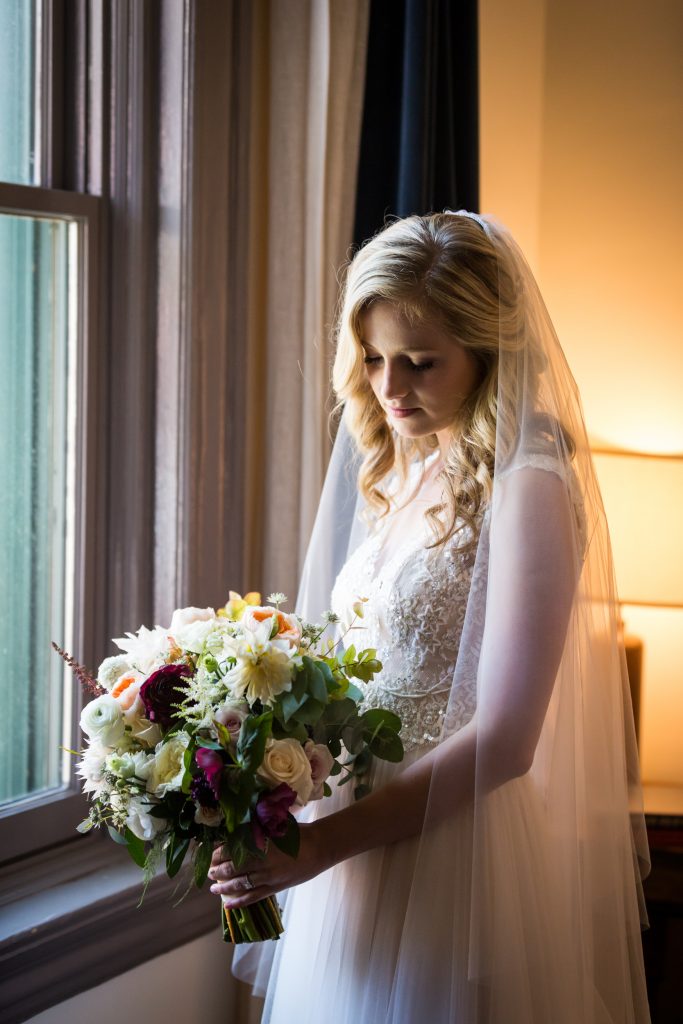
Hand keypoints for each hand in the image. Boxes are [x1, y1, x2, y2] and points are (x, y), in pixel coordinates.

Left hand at [208, 823, 328, 908]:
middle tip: (208, 871)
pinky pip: (253, 898)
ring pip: (240, 885)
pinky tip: (228, 905)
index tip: (209, 853)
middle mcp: (262, 863)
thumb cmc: (298, 833)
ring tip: (213, 888)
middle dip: (217, 871)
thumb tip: (235, 832)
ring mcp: (268, 878)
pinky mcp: (275, 888)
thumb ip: (256, 831)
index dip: (218, 853)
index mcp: (261, 845)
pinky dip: (239, 902)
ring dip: (224, 887)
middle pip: (233, 869)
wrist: (319, 847)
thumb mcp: (275, 827)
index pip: (232, 850)